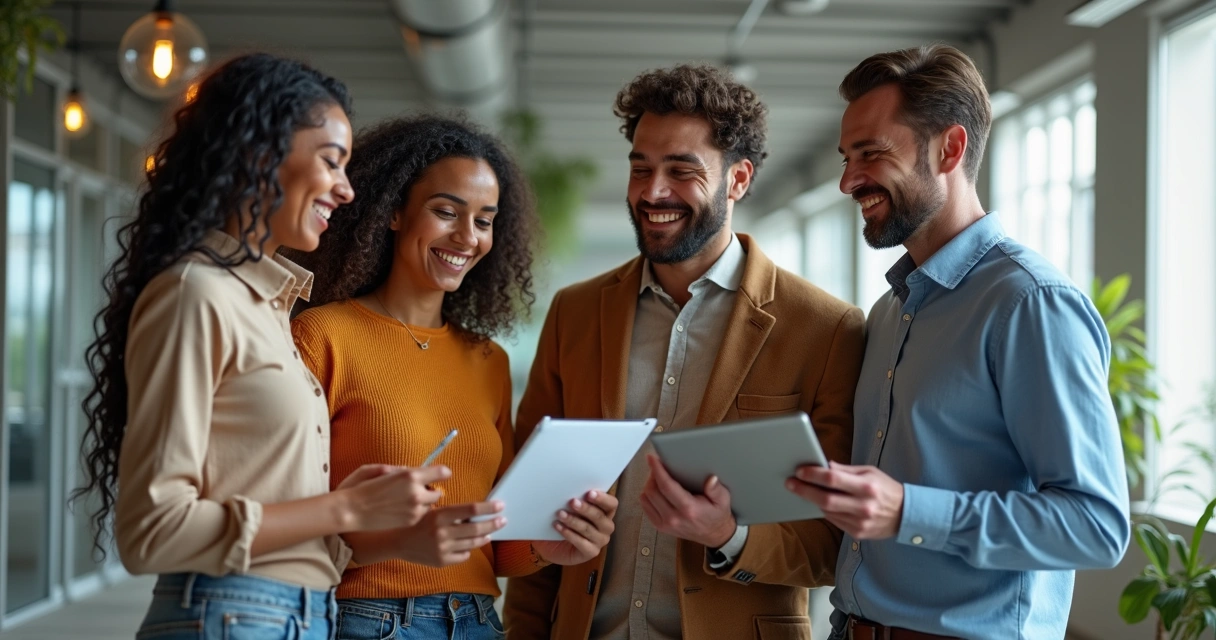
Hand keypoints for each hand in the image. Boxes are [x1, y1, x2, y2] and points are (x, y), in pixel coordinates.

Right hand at [336, 464, 448, 531]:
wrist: (351, 512)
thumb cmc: (361, 487)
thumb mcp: (380, 469)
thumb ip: (400, 469)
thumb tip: (412, 470)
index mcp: (410, 476)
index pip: (441, 472)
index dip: (440, 473)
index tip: (439, 474)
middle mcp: (416, 493)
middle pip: (438, 491)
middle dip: (430, 490)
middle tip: (417, 489)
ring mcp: (414, 510)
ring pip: (431, 505)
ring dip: (423, 502)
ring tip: (407, 501)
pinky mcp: (410, 521)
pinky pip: (421, 514)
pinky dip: (416, 511)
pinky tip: (402, 509)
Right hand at [395, 501, 505, 567]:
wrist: (399, 543)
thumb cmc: (419, 523)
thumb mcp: (435, 512)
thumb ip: (455, 513)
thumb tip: (479, 513)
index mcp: (440, 516)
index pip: (471, 509)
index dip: (488, 508)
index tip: (501, 506)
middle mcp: (442, 532)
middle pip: (476, 528)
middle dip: (493, 524)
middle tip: (503, 520)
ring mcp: (443, 549)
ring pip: (472, 543)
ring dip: (484, 537)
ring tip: (489, 533)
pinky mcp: (442, 561)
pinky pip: (463, 556)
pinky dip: (468, 550)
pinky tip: (469, 545)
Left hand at [533, 490, 617, 565]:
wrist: (553, 544)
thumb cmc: (565, 520)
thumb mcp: (570, 508)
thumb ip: (575, 500)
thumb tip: (569, 490)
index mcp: (605, 512)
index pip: (612, 504)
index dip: (603, 498)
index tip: (589, 493)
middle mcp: (606, 527)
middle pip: (600, 517)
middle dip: (586, 509)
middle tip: (572, 502)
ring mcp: (600, 541)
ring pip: (589, 529)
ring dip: (573, 520)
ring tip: (560, 514)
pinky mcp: (591, 552)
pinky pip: (582, 543)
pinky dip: (569, 534)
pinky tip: (558, 527)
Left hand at [639, 454, 734, 547]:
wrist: (714, 535)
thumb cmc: (717, 515)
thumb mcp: (723, 500)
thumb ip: (717, 489)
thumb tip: (711, 479)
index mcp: (689, 509)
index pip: (666, 486)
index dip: (657, 470)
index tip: (652, 458)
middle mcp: (674, 518)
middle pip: (652, 490)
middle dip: (653, 474)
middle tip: (659, 466)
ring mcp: (665, 524)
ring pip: (646, 498)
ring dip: (649, 484)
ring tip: (658, 477)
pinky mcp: (660, 526)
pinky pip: (645, 506)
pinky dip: (648, 495)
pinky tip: (657, 490)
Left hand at [785, 461, 903, 539]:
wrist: (905, 515)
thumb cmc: (885, 489)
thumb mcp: (869, 472)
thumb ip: (845, 470)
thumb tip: (823, 465)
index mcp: (867, 487)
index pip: (833, 479)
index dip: (813, 475)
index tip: (800, 471)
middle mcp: (863, 506)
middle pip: (826, 499)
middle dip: (805, 490)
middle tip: (790, 483)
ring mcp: (860, 522)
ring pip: (827, 512)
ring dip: (813, 501)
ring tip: (802, 490)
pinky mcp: (857, 533)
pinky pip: (834, 521)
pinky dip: (825, 511)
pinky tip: (820, 503)